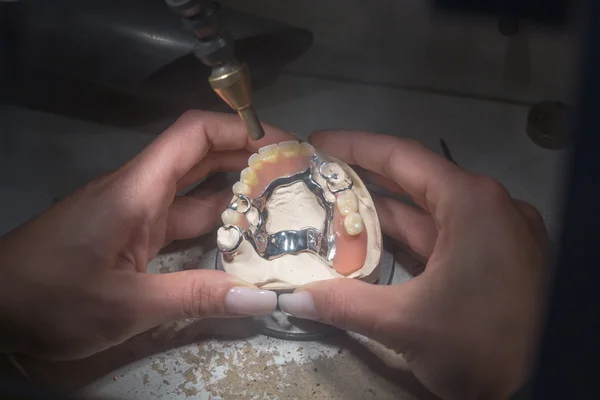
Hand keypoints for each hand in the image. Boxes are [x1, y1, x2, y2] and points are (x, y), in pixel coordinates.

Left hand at [0, 111, 290, 360]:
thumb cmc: (50, 297)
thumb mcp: (126, 305)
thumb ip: (195, 298)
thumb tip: (263, 298)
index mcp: (137, 190)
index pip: (193, 135)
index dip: (239, 129)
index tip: (283, 144)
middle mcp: (140, 192)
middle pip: (200, 157)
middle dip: (248, 159)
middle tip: (296, 176)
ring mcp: (135, 215)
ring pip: (193, 193)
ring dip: (235, 196)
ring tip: (283, 207)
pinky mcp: (130, 237)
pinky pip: (180, 222)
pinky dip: (212, 227)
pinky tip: (241, 243)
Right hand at [279, 131, 548, 399]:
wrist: (549, 387)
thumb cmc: (481, 345)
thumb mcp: (406, 324)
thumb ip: (345, 304)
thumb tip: (292, 299)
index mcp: (472, 203)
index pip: (404, 158)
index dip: (356, 146)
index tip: (319, 143)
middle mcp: (490, 208)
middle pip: (417, 182)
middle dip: (366, 180)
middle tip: (320, 176)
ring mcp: (501, 235)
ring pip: (433, 214)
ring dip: (387, 215)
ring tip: (337, 211)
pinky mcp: (503, 260)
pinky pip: (449, 238)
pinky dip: (413, 240)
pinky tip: (377, 246)